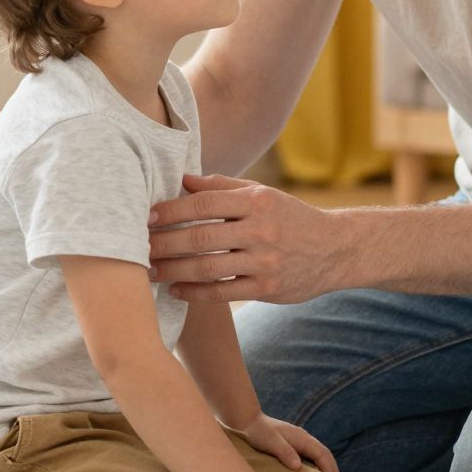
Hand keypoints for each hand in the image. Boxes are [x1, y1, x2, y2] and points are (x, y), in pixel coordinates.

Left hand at [147, 174, 347, 305]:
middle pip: (201, 238)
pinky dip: (194, 292)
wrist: (335, 249)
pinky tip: (175, 289)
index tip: (145, 217)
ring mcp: (265, 262)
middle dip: (164, 243)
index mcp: (258, 201)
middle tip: (136, 248)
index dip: (171, 211)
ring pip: (208, 268)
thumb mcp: (262, 194)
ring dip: (172, 270)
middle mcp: (262, 230)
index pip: (205, 204)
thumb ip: (222, 187)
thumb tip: (182, 179)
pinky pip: (222, 292)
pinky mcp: (268, 289)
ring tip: (148, 271)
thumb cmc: (289, 217)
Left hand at [231, 412, 342, 471]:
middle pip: (326, 457)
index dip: (330, 470)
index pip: (322, 455)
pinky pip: (312, 460)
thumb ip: (284, 452)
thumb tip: (298, 466)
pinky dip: (319, 470)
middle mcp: (305, 440)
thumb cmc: (257, 432)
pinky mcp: (294, 448)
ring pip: (320, 458)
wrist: (246, 421)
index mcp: (302, 438)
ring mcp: (300, 443)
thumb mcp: (270, 441)